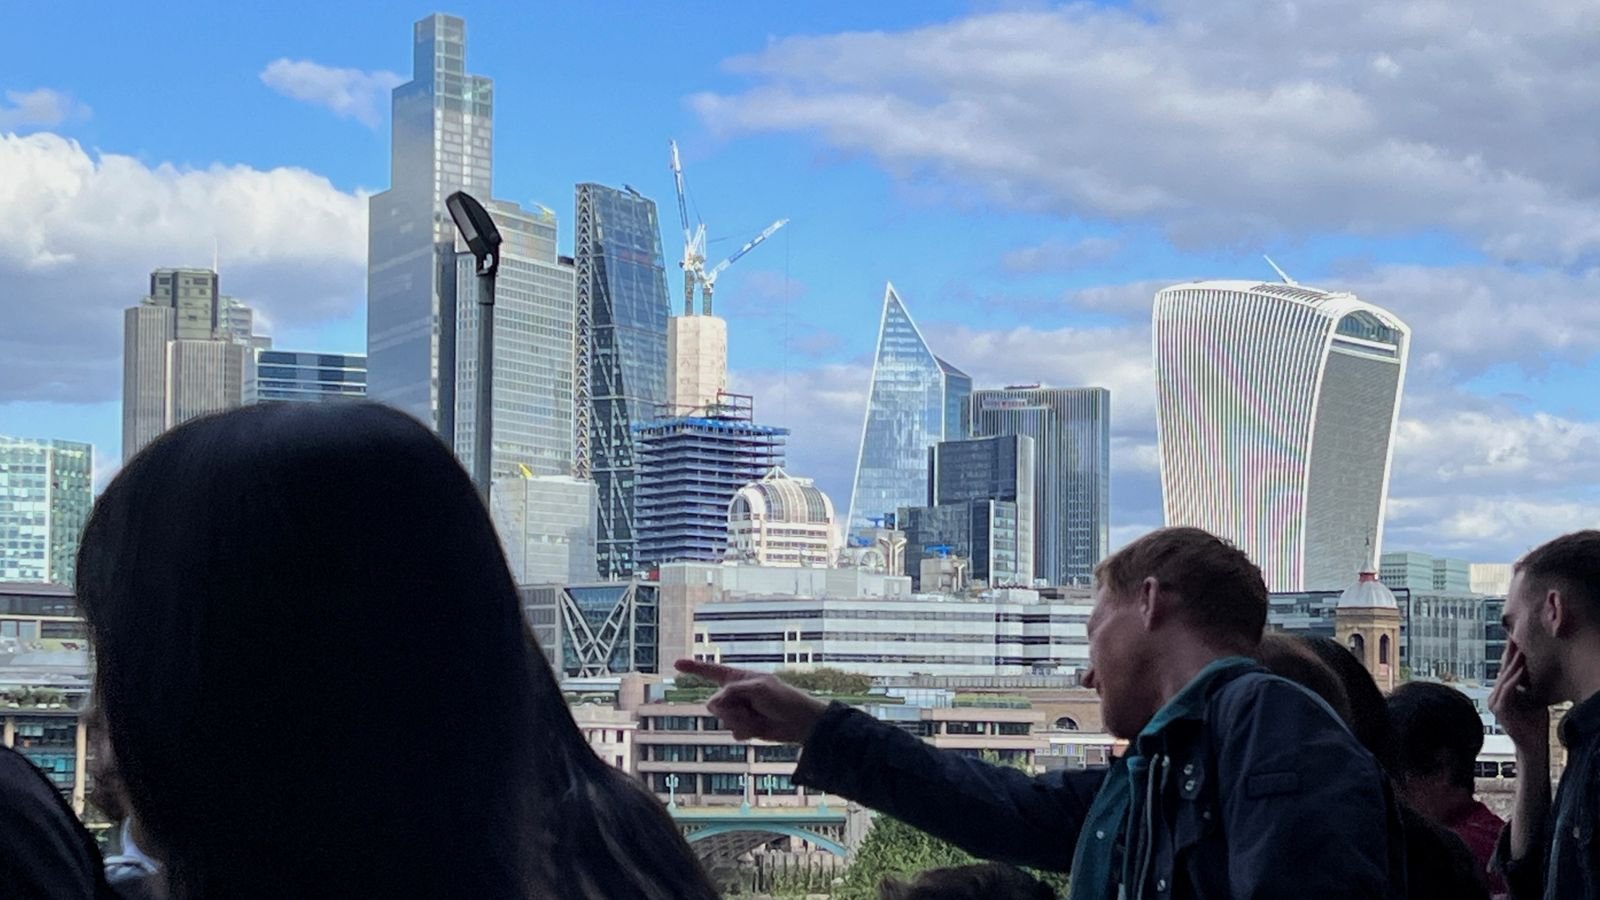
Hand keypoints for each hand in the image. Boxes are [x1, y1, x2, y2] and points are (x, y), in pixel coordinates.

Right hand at [674, 659, 827, 743]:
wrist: (800, 723)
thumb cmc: (782, 699)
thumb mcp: (756, 689)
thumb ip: (731, 693)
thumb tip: (712, 705)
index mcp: (739, 678)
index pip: (711, 671)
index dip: (693, 668)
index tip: (676, 664)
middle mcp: (736, 693)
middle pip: (715, 703)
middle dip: (729, 708)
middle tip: (750, 707)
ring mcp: (740, 710)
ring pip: (723, 719)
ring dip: (740, 721)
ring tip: (758, 718)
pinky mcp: (746, 726)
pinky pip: (733, 731)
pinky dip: (744, 731)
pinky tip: (758, 729)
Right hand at [1489, 642, 1549, 754]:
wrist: (1531, 744)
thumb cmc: (1533, 723)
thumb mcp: (1531, 700)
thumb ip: (1526, 686)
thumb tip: (1528, 669)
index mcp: (1501, 693)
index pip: (1505, 671)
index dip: (1510, 656)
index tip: (1515, 640)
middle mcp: (1494, 696)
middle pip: (1502, 671)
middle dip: (1509, 654)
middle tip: (1514, 638)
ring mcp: (1495, 703)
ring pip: (1504, 679)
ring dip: (1513, 664)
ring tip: (1520, 650)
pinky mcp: (1499, 709)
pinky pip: (1508, 690)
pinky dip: (1514, 678)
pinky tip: (1521, 668)